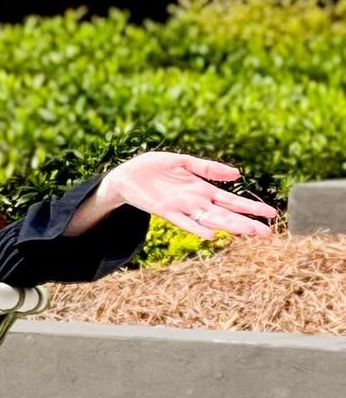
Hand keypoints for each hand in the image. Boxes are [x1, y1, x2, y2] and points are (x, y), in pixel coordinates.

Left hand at [106, 153, 278, 241]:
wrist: (126, 175)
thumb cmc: (154, 168)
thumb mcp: (183, 162)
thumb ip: (208, 168)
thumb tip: (237, 174)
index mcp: (203, 190)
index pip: (233, 201)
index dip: (252, 208)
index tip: (273, 214)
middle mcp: (196, 202)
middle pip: (227, 214)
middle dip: (247, 223)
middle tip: (268, 233)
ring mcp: (182, 208)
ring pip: (211, 220)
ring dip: (229, 227)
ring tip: (249, 232)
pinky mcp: (165, 211)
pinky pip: (184, 222)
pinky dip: (197, 228)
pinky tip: (211, 235)